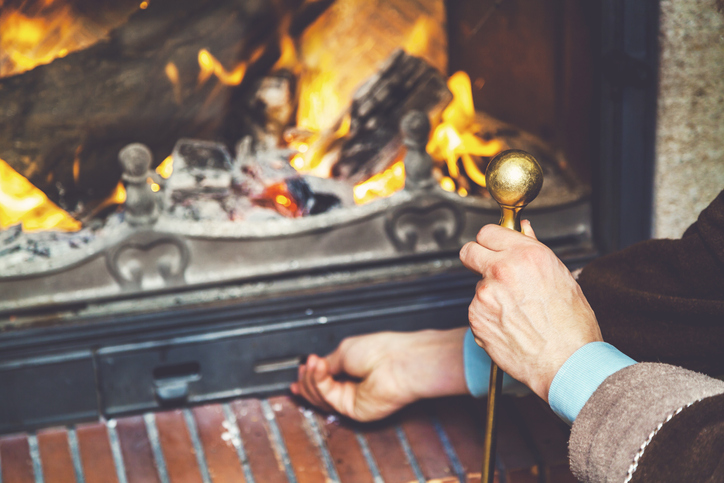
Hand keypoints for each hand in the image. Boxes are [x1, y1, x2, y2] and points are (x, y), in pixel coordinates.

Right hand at [290, 328, 467, 421]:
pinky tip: (317, 367)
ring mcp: (352, 400)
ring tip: (311, 364)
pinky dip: (319, 382)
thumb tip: (313, 367)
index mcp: (352, 371)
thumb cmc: (381, 351)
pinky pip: (328, 399)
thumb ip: (327, 364)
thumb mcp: (344, 350)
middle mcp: (352, 387)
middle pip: (318, 391)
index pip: (325, 379)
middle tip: (304, 367)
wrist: (398, 362)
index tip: (299, 372)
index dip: (309, 377)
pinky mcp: (353, 411)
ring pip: (320, 397)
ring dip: (311, 379)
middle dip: (307, 379)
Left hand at [459, 221, 602, 401]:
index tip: (493, 247)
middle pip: (469, 251)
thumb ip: (534, 249)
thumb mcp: (562, 277)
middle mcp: (502, 270)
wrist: (567, 364)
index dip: (491, 241)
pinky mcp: (476, 318)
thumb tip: (523, 230)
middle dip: (476, 258)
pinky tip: (511, 326)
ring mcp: (485, 295)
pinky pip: (477, 311)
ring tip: (518, 312)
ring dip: (490, 294)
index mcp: (526, 255)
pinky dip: (489, 317)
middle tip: (490, 270)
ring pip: (478, 286)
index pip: (488, 232)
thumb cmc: (572, 326)